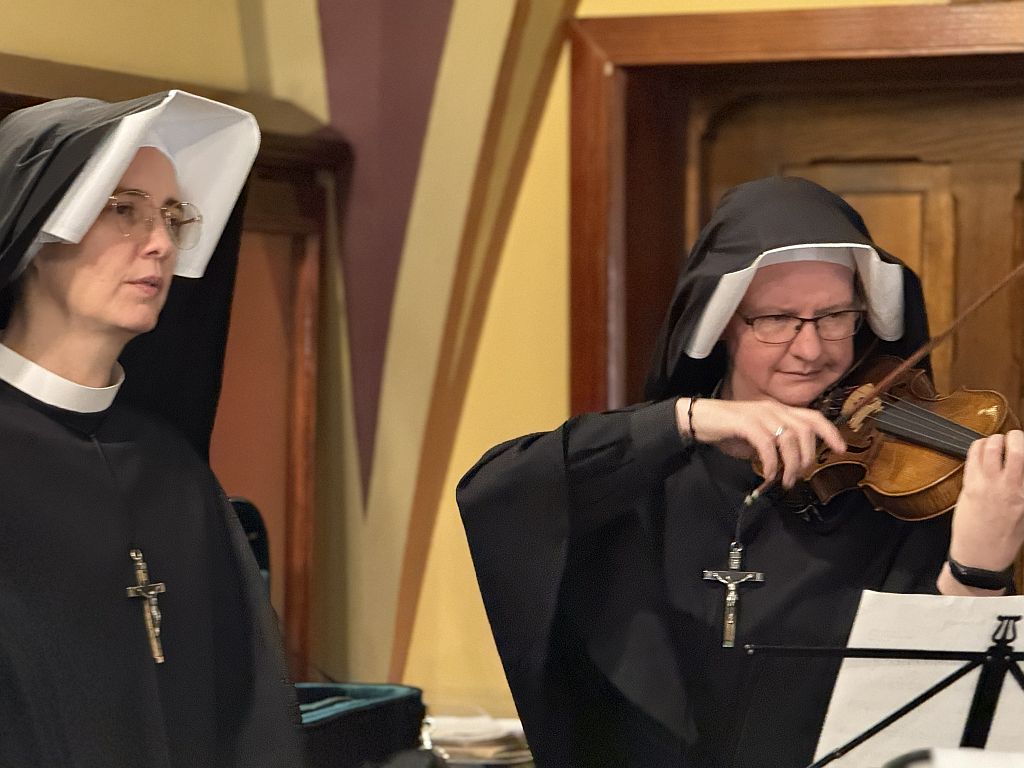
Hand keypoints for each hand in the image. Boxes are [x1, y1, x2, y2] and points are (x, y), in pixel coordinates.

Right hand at [675, 397, 845, 487]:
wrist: (698, 419)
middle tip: (800, 475)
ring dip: (791, 463)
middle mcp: (773, 408)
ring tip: (786, 480)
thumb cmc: (727, 430)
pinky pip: (768, 444)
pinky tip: (769, 474)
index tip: (841, 448)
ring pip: (789, 437)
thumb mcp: (757, 436)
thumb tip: (788, 462)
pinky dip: (772, 462)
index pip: (812, 416)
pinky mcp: (746, 423)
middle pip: (805, 429)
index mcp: (778, 410)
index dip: (829, 431)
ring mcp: (760, 414)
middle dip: (808, 455)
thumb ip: (775, 443)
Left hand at [948, 430, 1023, 571]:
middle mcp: (1010, 487)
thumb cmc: (1004, 540)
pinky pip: (973, 457)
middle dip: (1016, 437)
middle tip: (1015, 439)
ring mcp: (988, 484)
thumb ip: (1022, 490)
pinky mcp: (969, 485)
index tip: (1023, 449)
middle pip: (1016, 447)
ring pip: (991, 446)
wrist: (979, 557)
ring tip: (997, 444)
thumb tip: (1020, 472)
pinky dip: (978, 448)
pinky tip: (981, 451)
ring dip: (995, 440)